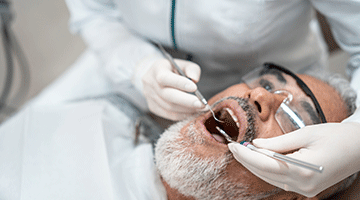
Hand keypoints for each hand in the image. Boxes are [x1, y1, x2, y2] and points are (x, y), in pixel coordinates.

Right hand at [142, 58, 203, 120]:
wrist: (153, 76)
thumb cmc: (171, 69)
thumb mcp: (182, 64)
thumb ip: (191, 69)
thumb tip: (195, 79)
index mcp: (157, 70)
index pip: (165, 78)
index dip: (179, 83)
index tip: (195, 88)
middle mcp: (150, 84)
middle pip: (167, 95)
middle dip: (186, 101)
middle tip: (201, 104)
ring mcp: (150, 97)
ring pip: (169, 107)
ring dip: (186, 109)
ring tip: (200, 108)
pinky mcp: (152, 107)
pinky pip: (168, 114)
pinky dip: (182, 115)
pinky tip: (192, 112)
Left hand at [228, 122, 359, 196]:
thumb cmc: (336, 136)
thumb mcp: (305, 134)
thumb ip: (278, 143)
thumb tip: (255, 145)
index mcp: (303, 171)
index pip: (264, 164)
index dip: (246, 156)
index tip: (233, 145)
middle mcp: (303, 185)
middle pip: (264, 173)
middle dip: (246, 160)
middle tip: (233, 147)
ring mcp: (305, 189)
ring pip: (270, 178)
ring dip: (255, 165)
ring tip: (242, 151)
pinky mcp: (306, 188)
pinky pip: (279, 179)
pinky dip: (267, 168)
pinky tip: (259, 158)